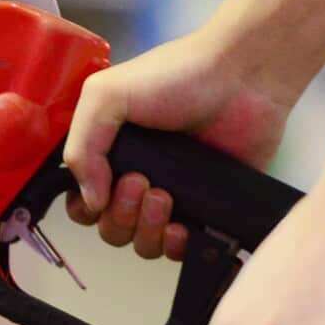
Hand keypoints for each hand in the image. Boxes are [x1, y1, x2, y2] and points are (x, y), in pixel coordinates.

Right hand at [63, 26, 299, 259]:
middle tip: (141, 182)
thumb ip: (82, 147)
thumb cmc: (177, 75)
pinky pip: (180, 250)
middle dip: (120, 215)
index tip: (104, 186)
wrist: (242, 76)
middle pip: (110, 227)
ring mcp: (173, 195)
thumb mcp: (106, 94)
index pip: (81, 200)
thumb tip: (90, 199)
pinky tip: (181, 226)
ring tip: (164, 196)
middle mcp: (137, 176)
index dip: (86, 205)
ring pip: (141, 243)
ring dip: (145, 229)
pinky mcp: (207, 208)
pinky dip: (175, 246)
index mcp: (110, 151)